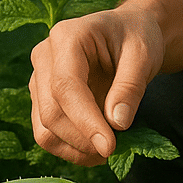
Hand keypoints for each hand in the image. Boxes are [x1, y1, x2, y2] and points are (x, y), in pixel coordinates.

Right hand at [29, 6, 164, 165]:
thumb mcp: (143, 55)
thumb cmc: (136, 36)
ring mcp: (39, 79)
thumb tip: (117, 124)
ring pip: (44, 129)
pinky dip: (71, 149)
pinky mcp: (42, 99)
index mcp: (67, 37)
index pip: (66, 86)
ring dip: (76, 149)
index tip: (110, 146)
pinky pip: (48, 134)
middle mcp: (44, 56)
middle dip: (83, 139)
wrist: (128, 32)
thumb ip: (129, 87)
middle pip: (51, 111)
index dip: (86, 121)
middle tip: (117, 149)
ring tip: (108, 150)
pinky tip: (96, 149)